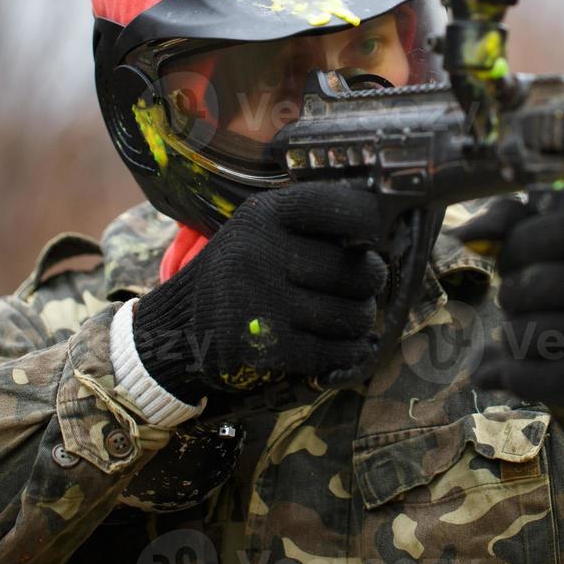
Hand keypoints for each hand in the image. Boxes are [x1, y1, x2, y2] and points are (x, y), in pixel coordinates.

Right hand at [132, 183, 387, 396]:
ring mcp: (260, 299)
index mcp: (265, 214)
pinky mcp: (261, 346)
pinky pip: (333, 352)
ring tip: (348, 319)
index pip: (345, 209)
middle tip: (359, 290)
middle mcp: (262, 251)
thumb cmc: (239, 275)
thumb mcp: (261, 233)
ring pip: (353, 316)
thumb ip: (312, 228)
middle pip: (359, 272)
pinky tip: (340, 348)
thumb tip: (386, 236)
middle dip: (369, 286)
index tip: (375, 240)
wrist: (177, 329)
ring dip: (360, 323)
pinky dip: (346, 354)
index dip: (374, 225)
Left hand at [462, 197, 563, 448]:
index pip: (549, 233)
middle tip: (525, 305)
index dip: (515, 250)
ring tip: (527, 335)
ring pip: (526, 333)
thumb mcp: (563, 244)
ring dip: (511, 337)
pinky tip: (520, 369)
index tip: (516, 264)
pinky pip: (530, 377)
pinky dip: (513, 374)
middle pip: (533, 286)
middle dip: (512, 297)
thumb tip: (467, 234)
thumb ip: (511, 220)